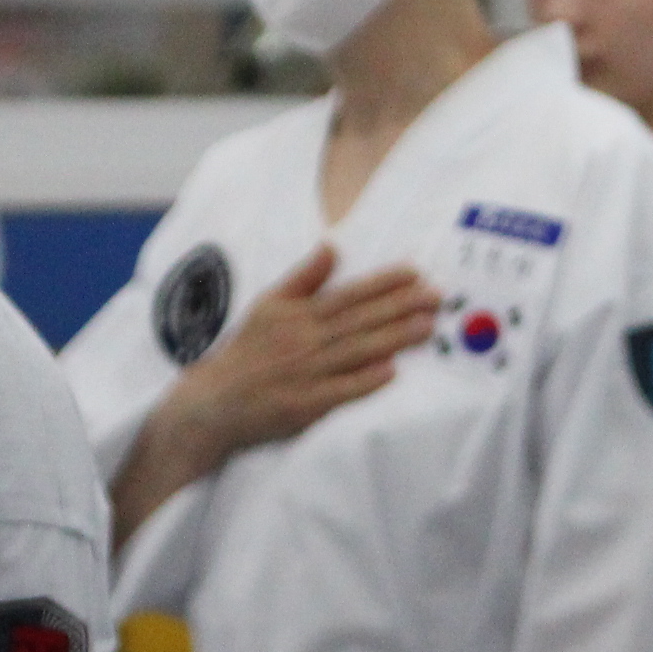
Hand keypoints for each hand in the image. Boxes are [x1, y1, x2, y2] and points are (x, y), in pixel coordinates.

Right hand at [109, 247, 442, 544]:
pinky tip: (392, 371)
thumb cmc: (246, 352)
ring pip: (357, 352)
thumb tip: (332, 245)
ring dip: (394, 339)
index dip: (383, 283)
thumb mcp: (268, 305)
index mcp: (299, 314)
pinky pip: (340, 392)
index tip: (415, 272)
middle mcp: (304, 340)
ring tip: (428, 327)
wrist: (214, 402)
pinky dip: (365, 381)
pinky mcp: (304, 406)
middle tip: (438, 297)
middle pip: (360, 320)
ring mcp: (305, 374)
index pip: (349, 294)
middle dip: (402, 307)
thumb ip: (303, 277)